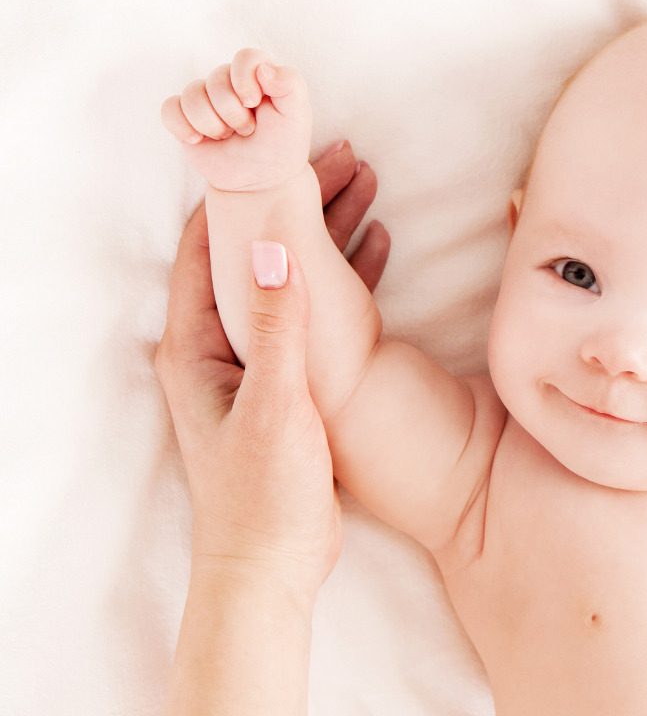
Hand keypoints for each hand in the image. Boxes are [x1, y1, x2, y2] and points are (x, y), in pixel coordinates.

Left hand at [156, 143, 388, 597]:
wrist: (272, 565)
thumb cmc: (263, 495)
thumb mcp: (275, 406)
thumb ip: (276, 329)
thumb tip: (269, 246)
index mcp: (197, 346)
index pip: (208, 244)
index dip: (242, 193)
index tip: (281, 150)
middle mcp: (220, 344)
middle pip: (256, 248)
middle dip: (298, 199)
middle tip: (346, 155)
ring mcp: (256, 360)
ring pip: (291, 272)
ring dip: (326, 229)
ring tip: (368, 183)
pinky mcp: (290, 379)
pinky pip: (317, 307)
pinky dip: (345, 274)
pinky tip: (379, 246)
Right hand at [161, 49, 311, 192]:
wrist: (262, 181)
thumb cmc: (282, 146)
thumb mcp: (297, 117)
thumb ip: (291, 85)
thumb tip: (264, 69)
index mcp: (258, 76)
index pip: (246, 57)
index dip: (245, 79)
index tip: (253, 104)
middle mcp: (229, 83)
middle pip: (216, 79)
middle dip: (233, 113)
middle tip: (248, 131)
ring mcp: (205, 99)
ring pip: (192, 95)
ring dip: (212, 124)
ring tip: (229, 137)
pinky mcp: (185, 117)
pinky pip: (169, 109)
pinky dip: (182, 126)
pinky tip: (198, 140)